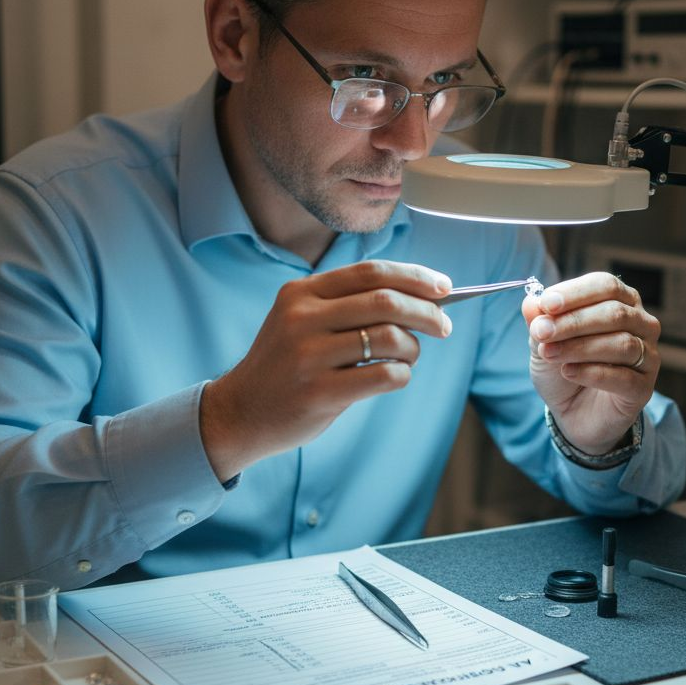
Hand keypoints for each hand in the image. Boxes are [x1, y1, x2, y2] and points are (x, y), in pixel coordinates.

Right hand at [201, 260, 451, 479]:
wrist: (241, 412)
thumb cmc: (288, 365)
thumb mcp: (303, 322)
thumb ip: (350, 307)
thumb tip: (422, 300)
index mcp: (301, 293)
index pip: (370, 272)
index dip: (414, 277)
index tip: (444, 287)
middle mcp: (302, 318)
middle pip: (385, 301)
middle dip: (426, 312)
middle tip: (444, 325)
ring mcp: (308, 356)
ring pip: (389, 338)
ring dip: (414, 347)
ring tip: (411, 356)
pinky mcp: (318, 392)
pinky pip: (384, 376)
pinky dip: (402, 375)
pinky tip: (396, 377)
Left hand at [523, 272, 660, 454]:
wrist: (572, 412)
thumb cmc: (564, 367)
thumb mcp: (544, 343)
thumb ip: (539, 322)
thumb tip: (530, 303)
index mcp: (621, 302)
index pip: (606, 286)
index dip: (576, 293)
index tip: (546, 304)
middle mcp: (641, 324)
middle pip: (614, 313)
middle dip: (573, 322)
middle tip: (541, 332)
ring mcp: (648, 357)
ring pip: (622, 344)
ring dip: (579, 347)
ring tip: (548, 354)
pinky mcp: (644, 388)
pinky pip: (623, 377)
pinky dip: (592, 373)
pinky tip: (567, 372)